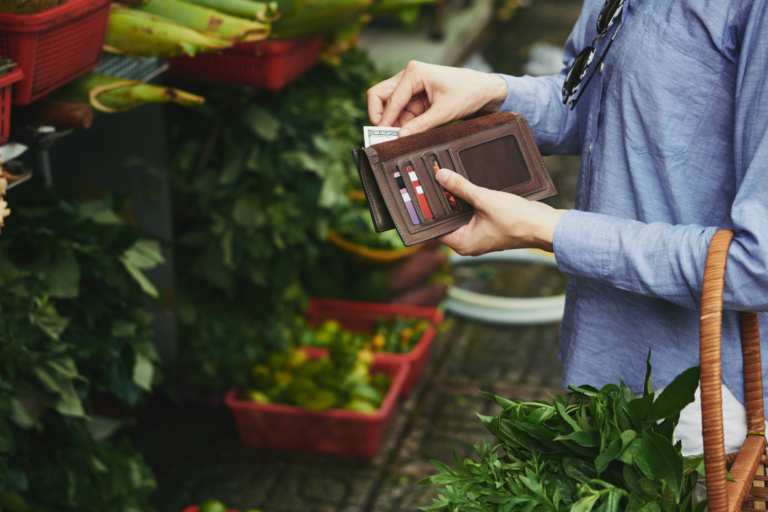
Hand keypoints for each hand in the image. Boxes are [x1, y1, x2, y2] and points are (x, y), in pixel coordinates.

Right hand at [366, 61, 507, 136]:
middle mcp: (409, 76)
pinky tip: (408, 133)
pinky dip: (402, 124)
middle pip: (380, 96)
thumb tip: (401, 136)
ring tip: (400, 138)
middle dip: (380, 117)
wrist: (485, 90)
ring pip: (389, 106)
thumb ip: (421, 125)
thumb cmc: (469, 93)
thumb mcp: (445, 112)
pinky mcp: (416, 98)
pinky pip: (401, 112)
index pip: (389, 98)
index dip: (383, 120)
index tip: (382, 137)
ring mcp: (411, 87)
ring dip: (393, 122)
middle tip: (383, 136)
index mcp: (414, 73)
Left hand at [434, 169, 565, 254]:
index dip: (426, 212)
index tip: (417, 196)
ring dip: (455, 198)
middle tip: (429, 182)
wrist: (544, 225)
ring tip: (444, 180)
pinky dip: (467, 199)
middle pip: (446, 219)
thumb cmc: (517, 221)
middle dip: (440, 201)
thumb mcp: (484, 199)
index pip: (434, 229)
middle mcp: (468, 241)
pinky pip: (472, 211)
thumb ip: (461, 187)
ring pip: (459, 214)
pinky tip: (463, 184)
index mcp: (462, 243)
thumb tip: (441, 176)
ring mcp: (478, 233)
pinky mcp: (488, 225)